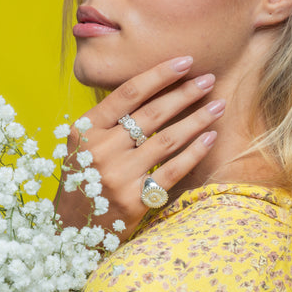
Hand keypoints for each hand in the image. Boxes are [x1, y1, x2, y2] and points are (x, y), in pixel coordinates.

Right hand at [54, 56, 224, 240]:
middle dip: (185, 93)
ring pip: (167, 139)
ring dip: (197, 119)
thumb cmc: (84, 180)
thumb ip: (109, 122)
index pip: (128, 93)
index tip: (185, 61)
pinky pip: (172, 170)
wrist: (73, 229)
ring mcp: (118, 175)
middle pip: (151, 113)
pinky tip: (210, 137)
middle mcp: (101, 150)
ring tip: (218, 105)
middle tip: (209, 79)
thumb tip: (154, 89)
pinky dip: (194, 152)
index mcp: (85, 130)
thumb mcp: (84, 146)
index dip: (159, 74)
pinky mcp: (135, 199)